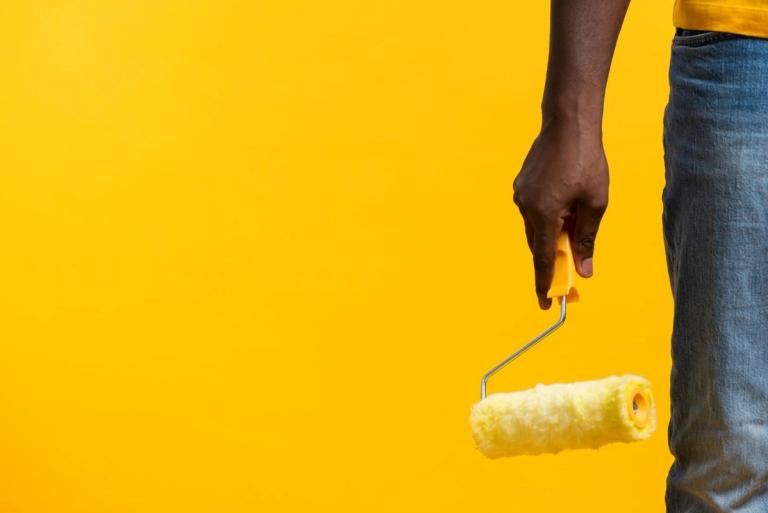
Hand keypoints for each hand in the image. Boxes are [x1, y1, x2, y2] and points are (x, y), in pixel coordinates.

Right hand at [513, 117, 608, 308]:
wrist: (568, 123)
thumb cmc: (586, 160)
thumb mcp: (595, 203)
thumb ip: (587, 238)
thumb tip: (585, 269)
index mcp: (544, 214)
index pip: (543, 259)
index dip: (545, 284)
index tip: (546, 304)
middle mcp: (525, 207)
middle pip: (538, 245)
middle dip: (552, 260)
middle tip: (569, 274)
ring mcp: (520, 195)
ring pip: (535, 228)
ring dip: (551, 236)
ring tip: (573, 227)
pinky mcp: (521, 185)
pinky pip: (532, 212)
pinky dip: (546, 219)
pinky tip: (564, 208)